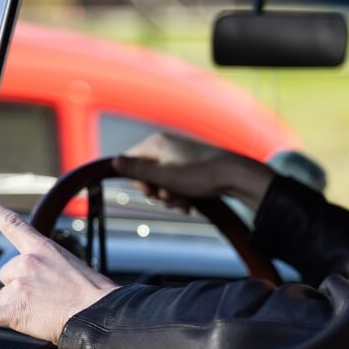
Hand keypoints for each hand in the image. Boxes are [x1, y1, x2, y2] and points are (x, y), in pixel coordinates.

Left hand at [0, 189, 118, 343]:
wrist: (98, 314)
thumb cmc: (92, 294)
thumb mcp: (71, 266)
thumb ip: (48, 268)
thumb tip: (39, 285)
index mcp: (41, 248)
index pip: (11, 223)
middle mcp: (26, 262)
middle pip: (6, 275)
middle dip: (21, 288)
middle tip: (46, 297)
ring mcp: (19, 286)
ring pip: (3, 298)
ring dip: (19, 306)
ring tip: (44, 310)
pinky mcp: (15, 311)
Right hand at [114, 132, 273, 212]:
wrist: (235, 175)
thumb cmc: (198, 174)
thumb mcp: (163, 176)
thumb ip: (137, 169)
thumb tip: (113, 162)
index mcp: (156, 143)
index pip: (130, 161)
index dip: (136, 180)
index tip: (149, 191)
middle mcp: (166, 146)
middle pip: (147, 174)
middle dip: (156, 192)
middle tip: (168, 197)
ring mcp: (180, 156)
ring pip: (163, 182)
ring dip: (170, 197)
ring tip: (183, 204)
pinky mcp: (192, 167)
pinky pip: (177, 183)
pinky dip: (180, 195)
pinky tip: (189, 205)